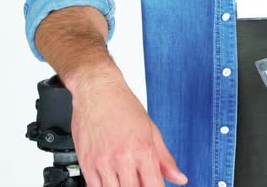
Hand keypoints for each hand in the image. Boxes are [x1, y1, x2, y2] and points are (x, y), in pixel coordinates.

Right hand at [67, 65, 187, 186]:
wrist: (97, 90)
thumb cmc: (124, 106)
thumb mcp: (151, 130)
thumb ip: (165, 158)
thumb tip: (180, 178)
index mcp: (143, 150)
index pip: (154, 186)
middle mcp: (122, 157)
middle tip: (141, 182)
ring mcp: (102, 161)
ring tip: (126, 180)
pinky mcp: (86, 162)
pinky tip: (111, 182)